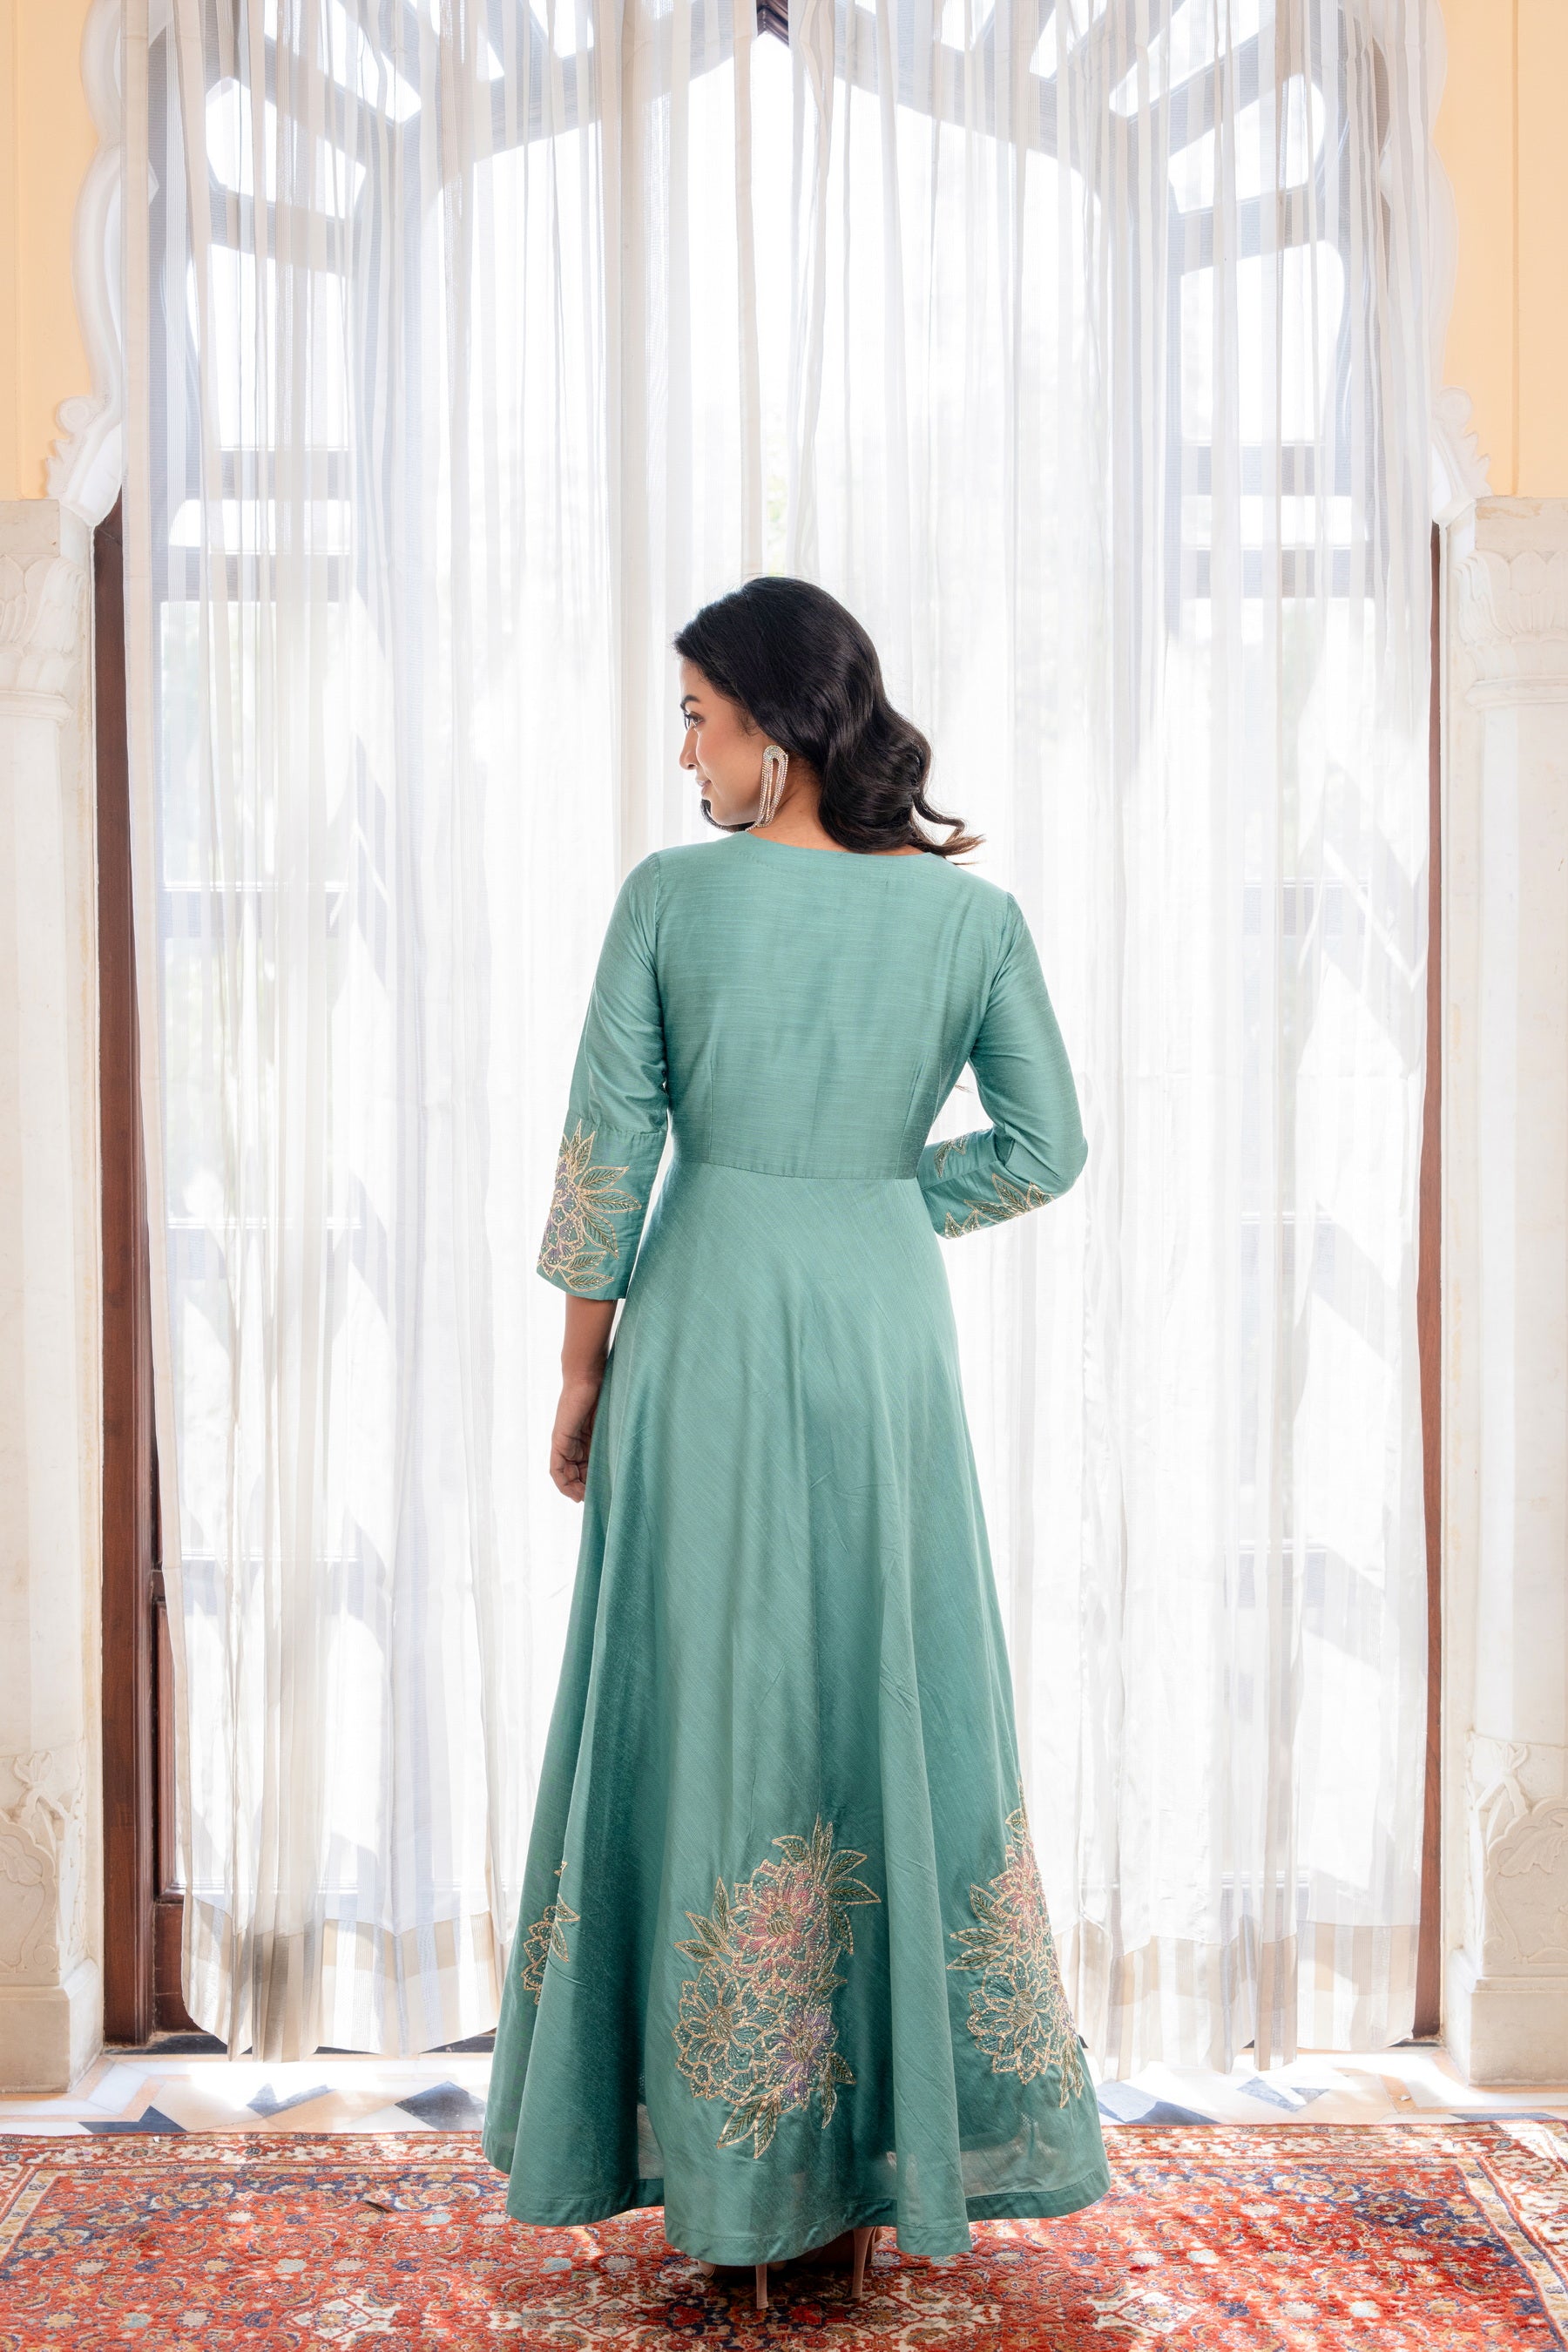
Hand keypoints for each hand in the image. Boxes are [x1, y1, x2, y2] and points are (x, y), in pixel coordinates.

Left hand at [549, 1373, 603, 1501]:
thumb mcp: (611, 1421)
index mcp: (586, 1437)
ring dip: (573, 1488)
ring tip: (585, 1499)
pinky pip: (556, 1467)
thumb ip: (614, 1437)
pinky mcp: (560, 1439)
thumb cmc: (605, 1392)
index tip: (600, 1493)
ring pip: (565, 1473)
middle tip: (594, 1500)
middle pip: (575, 1472)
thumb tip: (634, 1451)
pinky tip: (572, 1490)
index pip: (585, 1465)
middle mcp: (573, 1441)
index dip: (590, 1481)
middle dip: (583, 1488)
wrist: (589, 1375)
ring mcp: (564, 1440)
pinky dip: (563, 1481)